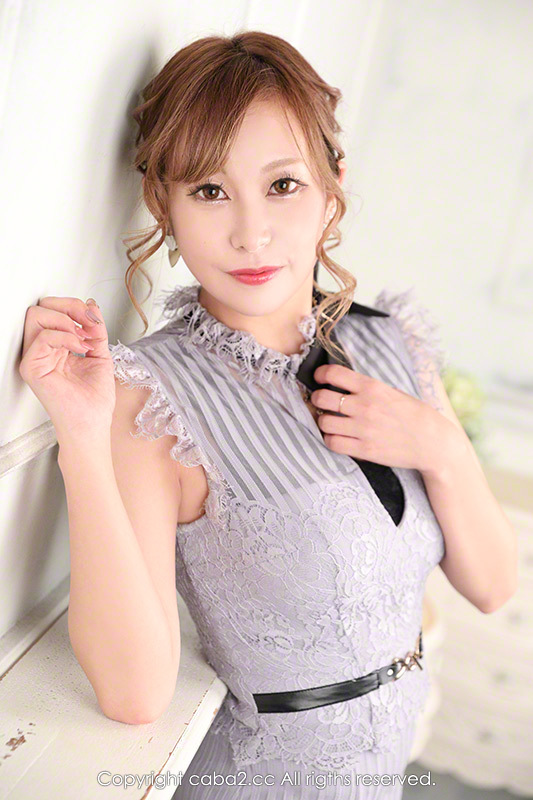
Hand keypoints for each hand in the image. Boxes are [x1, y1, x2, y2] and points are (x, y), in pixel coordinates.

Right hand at [19, 296, 115, 442]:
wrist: (92, 423)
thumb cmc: (94, 400)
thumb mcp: (100, 353)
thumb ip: (95, 329)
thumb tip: (90, 305)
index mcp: (55, 346)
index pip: (53, 311)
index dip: (74, 307)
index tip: (93, 319)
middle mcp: (41, 350)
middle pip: (41, 307)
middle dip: (68, 307)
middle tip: (87, 322)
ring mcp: (34, 358)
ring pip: (36, 315)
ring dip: (66, 321)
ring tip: (83, 339)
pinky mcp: (32, 368)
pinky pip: (43, 336)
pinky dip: (66, 337)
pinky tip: (80, 349)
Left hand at [311, 363, 456, 473]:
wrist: (433, 442)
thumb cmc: (414, 415)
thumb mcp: (391, 392)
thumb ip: (366, 388)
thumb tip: (340, 384)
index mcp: (372, 387)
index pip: (333, 373)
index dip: (320, 375)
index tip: (319, 378)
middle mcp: (365, 406)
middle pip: (322, 398)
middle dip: (317, 399)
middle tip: (322, 402)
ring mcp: (363, 429)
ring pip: (323, 423)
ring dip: (323, 421)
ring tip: (331, 421)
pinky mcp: (364, 450)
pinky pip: (333, 443)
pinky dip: (331, 439)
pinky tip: (338, 437)